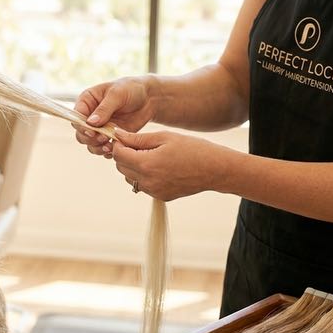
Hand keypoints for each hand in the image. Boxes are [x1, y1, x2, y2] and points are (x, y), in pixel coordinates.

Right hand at [73, 76, 155, 158]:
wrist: (149, 98)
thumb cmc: (131, 89)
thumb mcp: (117, 94)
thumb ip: (104, 108)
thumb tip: (91, 122)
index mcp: (87, 101)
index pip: (76, 116)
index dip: (81, 125)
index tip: (91, 131)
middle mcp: (90, 115)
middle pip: (81, 133)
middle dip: (89, 138)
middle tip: (103, 139)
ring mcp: (100, 127)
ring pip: (90, 143)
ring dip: (97, 147)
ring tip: (109, 146)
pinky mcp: (109, 136)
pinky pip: (102, 148)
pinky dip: (107, 151)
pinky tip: (115, 149)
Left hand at [112, 129, 227, 200]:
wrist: (215, 169)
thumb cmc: (192, 149)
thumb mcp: (164, 137)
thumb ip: (138, 138)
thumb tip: (117, 136)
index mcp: (147, 164)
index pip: (118, 155)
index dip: (119, 144)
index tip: (125, 137)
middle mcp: (148, 181)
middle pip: (121, 167)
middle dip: (124, 155)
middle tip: (138, 144)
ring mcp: (154, 191)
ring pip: (130, 177)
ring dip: (133, 166)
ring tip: (151, 155)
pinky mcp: (160, 196)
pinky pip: (142, 185)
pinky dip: (144, 175)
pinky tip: (160, 166)